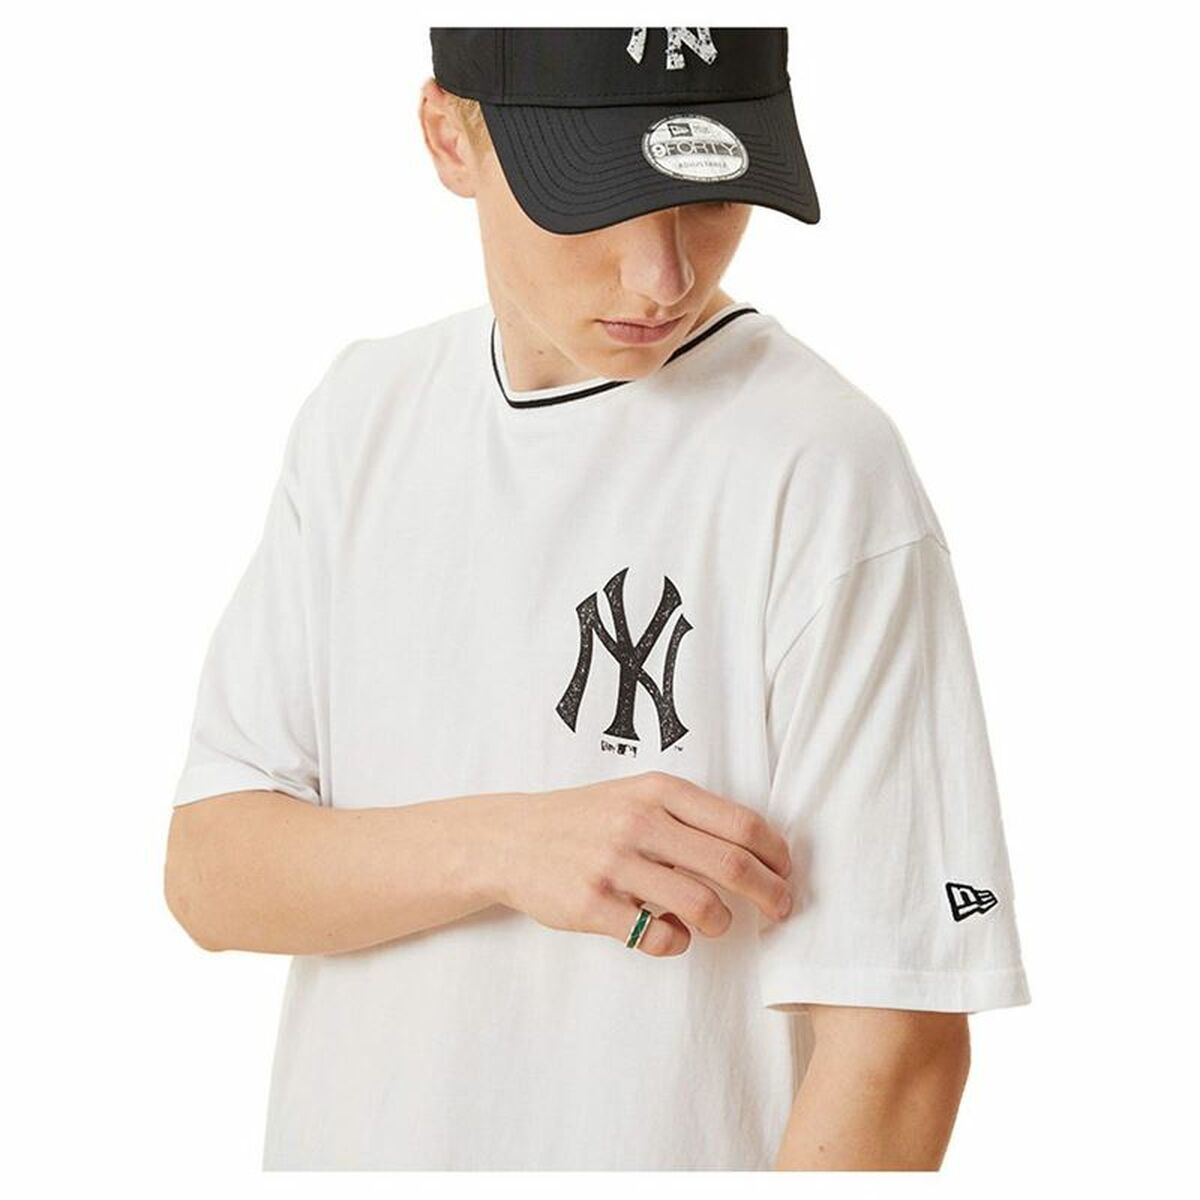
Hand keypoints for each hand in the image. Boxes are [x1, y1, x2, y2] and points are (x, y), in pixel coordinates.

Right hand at [493, 770, 793, 955]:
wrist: (513, 839)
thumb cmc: (587, 819)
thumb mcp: (637, 796)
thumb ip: (689, 814)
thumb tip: (758, 848)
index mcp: (658, 792)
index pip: (742, 824)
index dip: (776, 854)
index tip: (786, 872)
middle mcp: (640, 823)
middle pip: (733, 865)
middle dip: (771, 894)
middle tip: (781, 909)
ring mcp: (615, 865)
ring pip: (702, 906)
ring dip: (722, 923)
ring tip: (715, 923)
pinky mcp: (593, 906)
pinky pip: (659, 937)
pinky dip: (678, 942)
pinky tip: (671, 933)